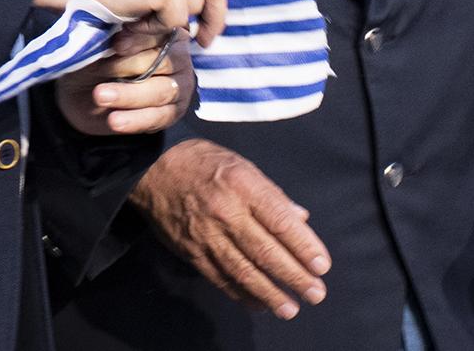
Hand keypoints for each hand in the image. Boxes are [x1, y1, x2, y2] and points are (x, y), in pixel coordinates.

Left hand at [56, 29, 194, 135]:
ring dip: (129, 96)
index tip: (115, 46)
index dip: (139, 39)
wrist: (83, 94)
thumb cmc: (96, 60)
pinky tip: (116, 121)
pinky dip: (136, 119)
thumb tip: (118, 41)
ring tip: (101, 98)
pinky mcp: (172, 113)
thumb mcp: (101, 46)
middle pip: (162, 63)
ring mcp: (178, 86)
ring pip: (160, 92)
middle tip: (103, 72)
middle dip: (129, 68)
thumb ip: (114, 41)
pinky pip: (158, 117)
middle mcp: (178, 58)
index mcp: (165, 33)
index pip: (158, 34)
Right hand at [133, 139, 329, 320]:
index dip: (303, 246)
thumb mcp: (241, 165)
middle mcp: (225, 211)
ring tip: (291, 309)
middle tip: (316, 293)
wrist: (151, 169)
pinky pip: (220, 278)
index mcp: (242, 184)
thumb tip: (301, 219)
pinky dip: (241, 294)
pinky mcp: (191, 251)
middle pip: (265, 251)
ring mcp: (206, 234)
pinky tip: (259, 304)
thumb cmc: (204, 163)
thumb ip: (272, 195)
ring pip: (243, 271)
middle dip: (294, 275)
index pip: (279, 220)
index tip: (322, 265)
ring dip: (270, 293)